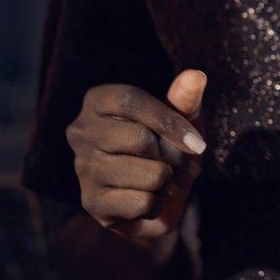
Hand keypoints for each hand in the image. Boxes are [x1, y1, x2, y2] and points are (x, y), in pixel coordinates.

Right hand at [67, 70, 207, 240]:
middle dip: (176, 157)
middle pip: (140, 140)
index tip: (197, 142)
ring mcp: (83, 168)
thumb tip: (196, 76)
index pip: (130, 101)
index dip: (169, 121)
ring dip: (171, 182)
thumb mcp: (180, 116)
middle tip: (186, 164)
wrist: (157, 195)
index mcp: (98, 101)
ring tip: (168, 180)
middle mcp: (82, 132)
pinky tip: (152, 198)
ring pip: (149, 175)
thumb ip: (185, 98)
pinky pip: (143, 203)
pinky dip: (159, 203)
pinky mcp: (92, 202)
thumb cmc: (168, 144)